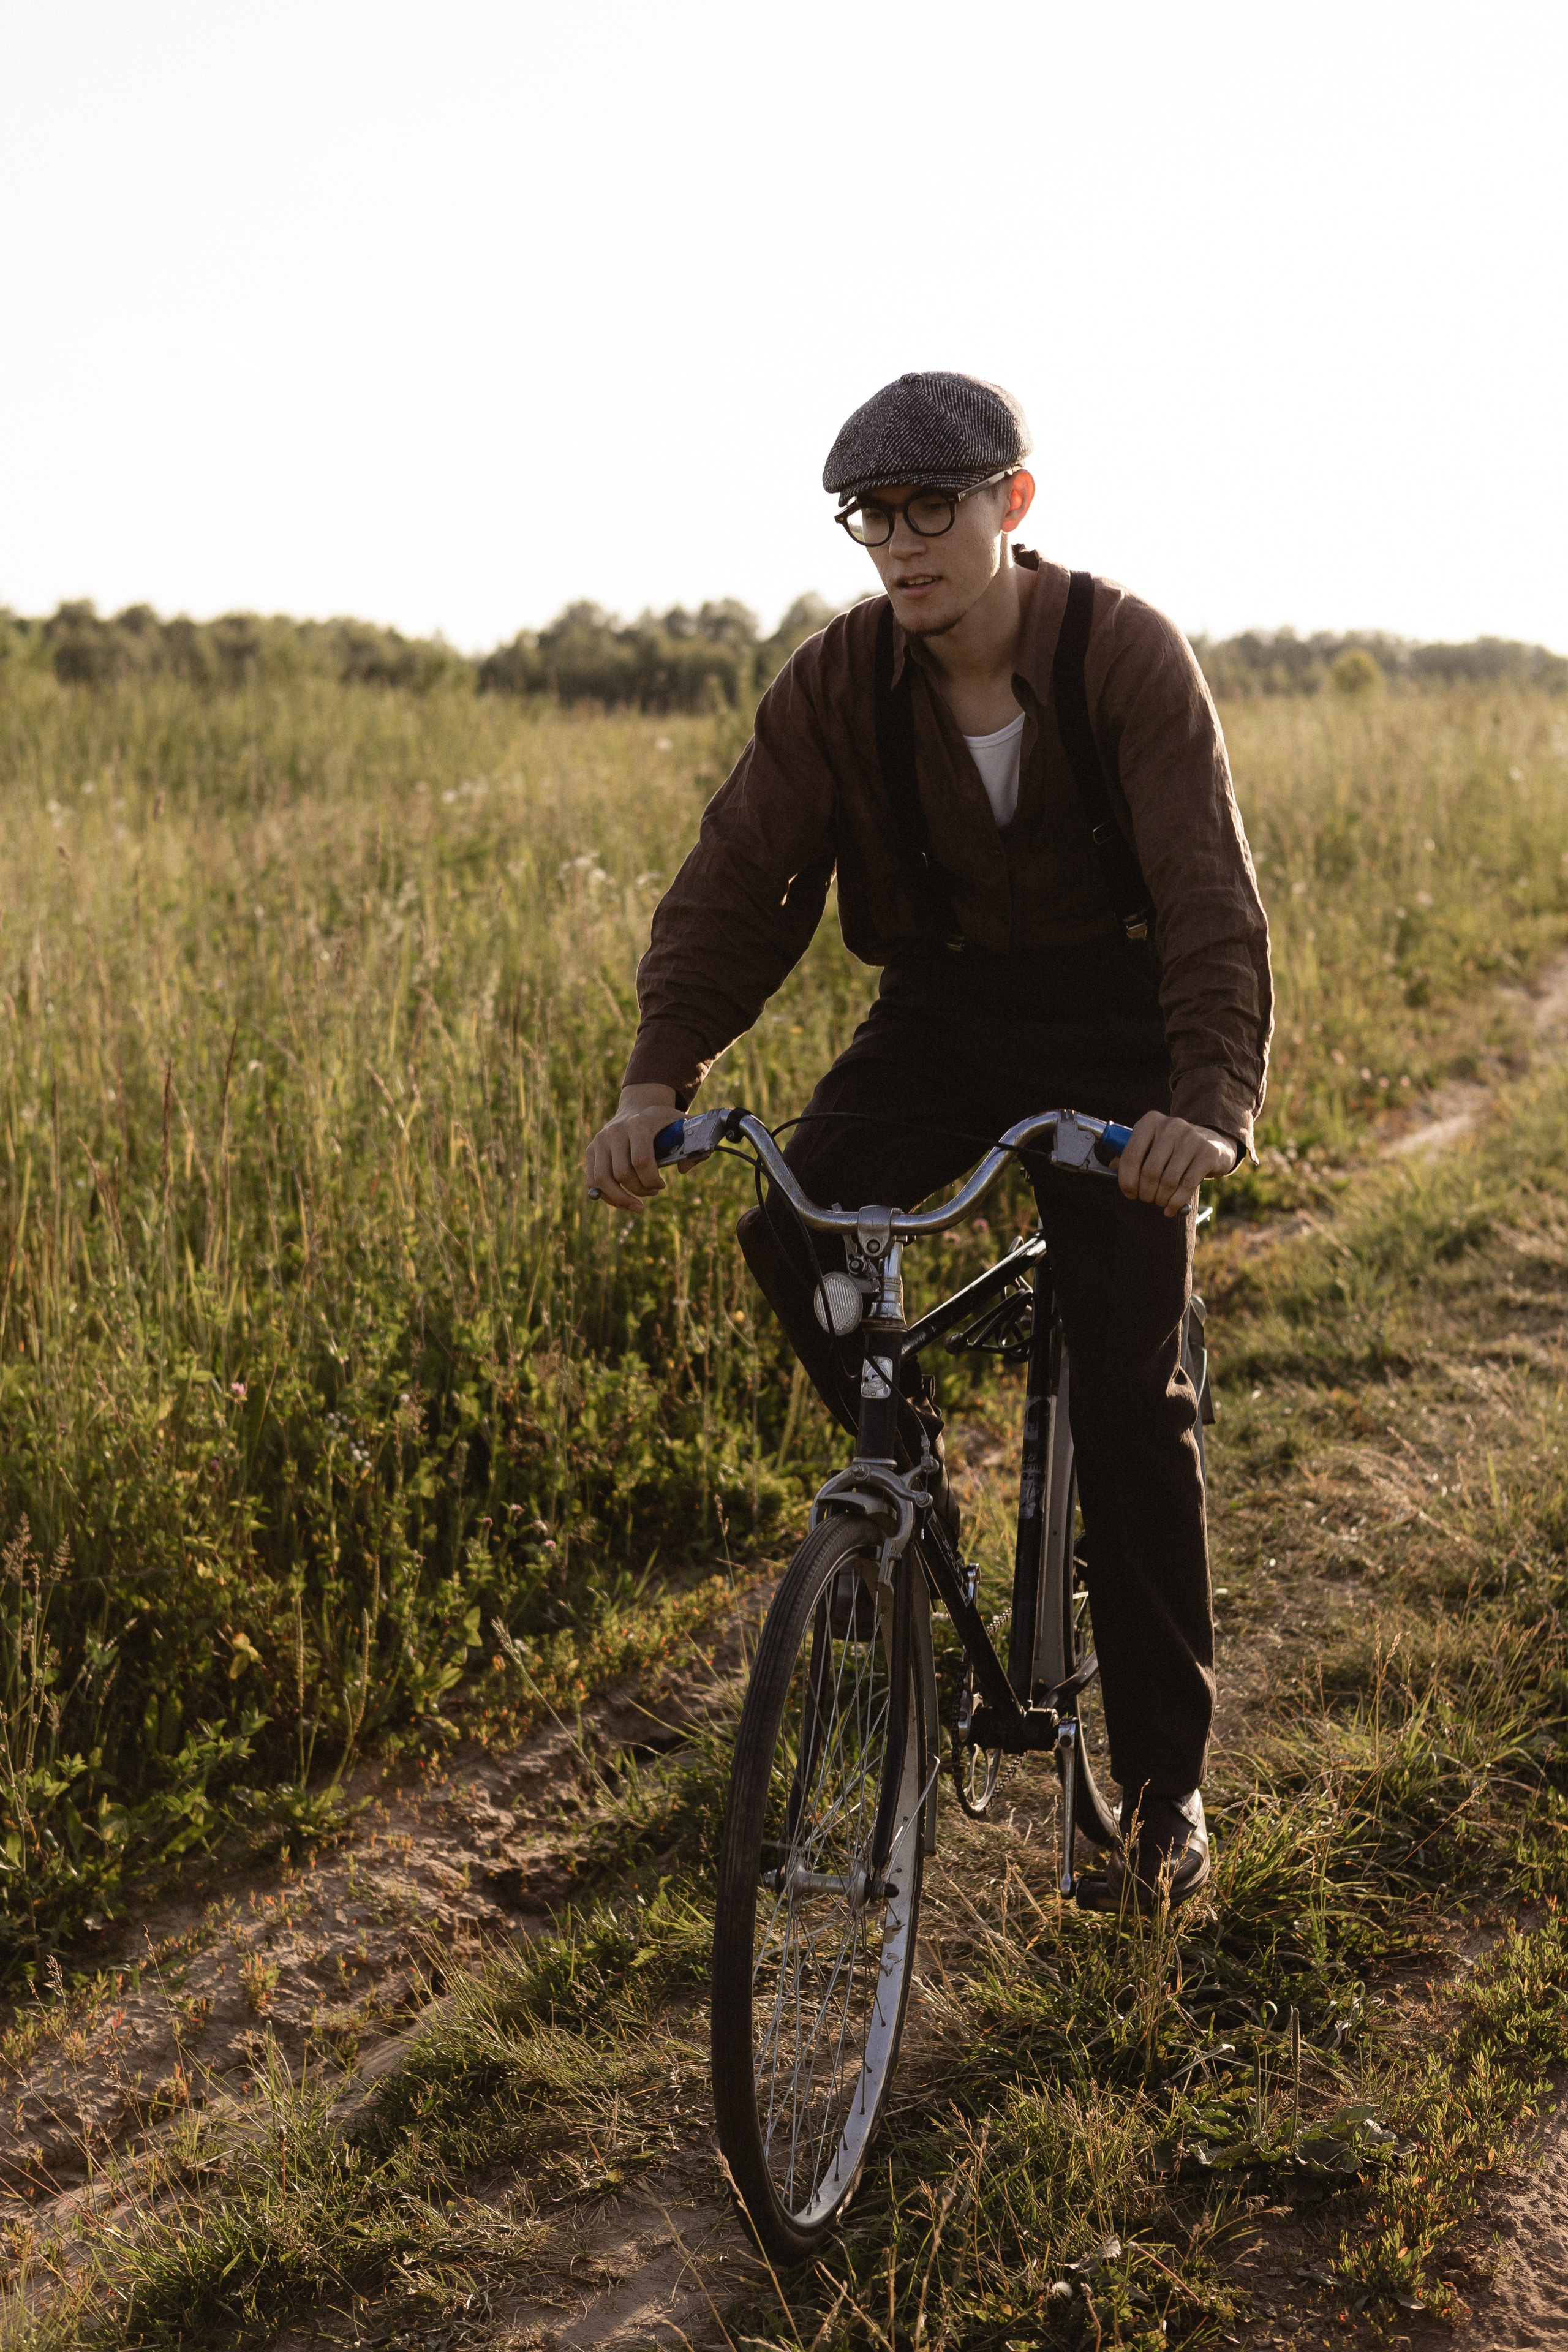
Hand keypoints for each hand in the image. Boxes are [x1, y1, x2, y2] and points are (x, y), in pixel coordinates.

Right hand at [585, 1085, 682, 1213]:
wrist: (637, 1107)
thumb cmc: (663, 1123)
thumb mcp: (683, 1126)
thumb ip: (694, 1146)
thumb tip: (683, 1169)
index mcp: (639, 1124)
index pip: (641, 1161)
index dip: (652, 1180)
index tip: (662, 1185)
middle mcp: (615, 1132)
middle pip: (622, 1174)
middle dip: (639, 1190)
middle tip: (653, 1192)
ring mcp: (600, 1141)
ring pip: (602, 1180)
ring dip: (620, 1199)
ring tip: (636, 1205)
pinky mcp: (591, 1150)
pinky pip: (592, 1181)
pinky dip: (606, 1196)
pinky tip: (621, 1200)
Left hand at [1113, 1113, 1238, 1216]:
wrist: (1213, 1142)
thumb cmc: (1174, 1147)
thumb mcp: (1152, 1144)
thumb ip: (1132, 1154)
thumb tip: (1111, 1167)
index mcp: (1151, 1121)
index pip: (1131, 1155)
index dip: (1126, 1180)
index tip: (1129, 1193)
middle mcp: (1171, 1126)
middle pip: (1150, 1171)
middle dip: (1145, 1192)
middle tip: (1146, 1199)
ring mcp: (1191, 1137)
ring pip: (1168, 1180)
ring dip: (1160, 1198)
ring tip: (1160, 1202)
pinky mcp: (1208, 1152)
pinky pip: (1187, 1184)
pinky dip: (1176, 1201)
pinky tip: (1171, 1208)